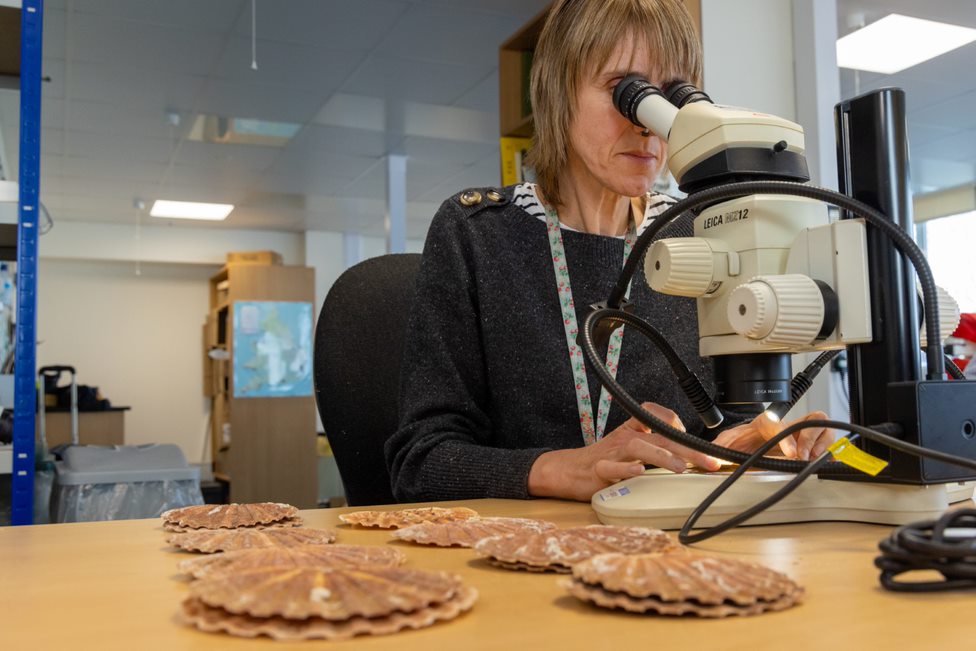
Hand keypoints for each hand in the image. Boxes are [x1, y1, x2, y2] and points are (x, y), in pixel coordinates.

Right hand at [527, 402, 721, 501]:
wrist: (568, 471)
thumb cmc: (604, 460)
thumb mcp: (631, 448)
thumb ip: (656, 447)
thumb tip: (690, 455)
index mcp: (632, 429)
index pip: (657, 414)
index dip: (677, 423)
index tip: (693, 438)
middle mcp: (625, 437)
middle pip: (659, 436)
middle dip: (687, 449)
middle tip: (709, 462)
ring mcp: (612, 453)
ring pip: (639, 448)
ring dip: (662, 456)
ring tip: (680, 468)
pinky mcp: (599, 471)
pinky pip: (613, 468)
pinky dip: (626, 469)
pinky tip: (639, 472)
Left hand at [712, 410, 833, 460]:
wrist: (747, 442)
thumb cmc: (741, 442)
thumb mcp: (726, 444)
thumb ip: (714, 450)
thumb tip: (708, 460)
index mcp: (766, 423)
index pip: (779, 424)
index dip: (787, 438)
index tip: (791, 454)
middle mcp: (787, 425)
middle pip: (812, 418)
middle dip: (811, 438)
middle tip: (803, 457)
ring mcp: (800, 434)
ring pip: (823, 426)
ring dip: (822, 444)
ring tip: (811, 459)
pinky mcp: (809, 444)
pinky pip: (828, 441)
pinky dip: (829, 450)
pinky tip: (820, 461)